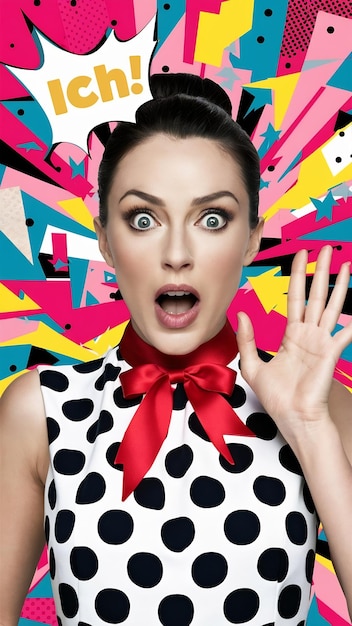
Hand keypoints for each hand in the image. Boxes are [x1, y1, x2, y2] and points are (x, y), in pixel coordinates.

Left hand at [236, 246, 351, 440]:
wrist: (293, 419)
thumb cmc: (278, 398)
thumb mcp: (253, 366)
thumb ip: (247, 340)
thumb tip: (241, 314)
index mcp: (292, 336)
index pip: (296, 298)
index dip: (297, 276)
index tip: (300, 255)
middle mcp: (309, 335)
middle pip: (316, 295)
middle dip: (320, 271)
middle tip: (325, 249)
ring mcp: (322, 343)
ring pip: (332, 306)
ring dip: (340, 285)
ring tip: (346, 263)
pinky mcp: (330, 354)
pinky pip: (344, 334)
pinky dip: (351, 324)